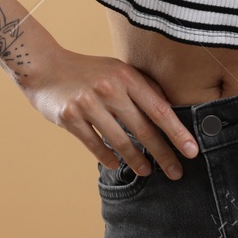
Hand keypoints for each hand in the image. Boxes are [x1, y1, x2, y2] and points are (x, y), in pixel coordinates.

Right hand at [18, 47, 198, 178]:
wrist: (44, 66)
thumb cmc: (88, 71)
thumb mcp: (117, 69)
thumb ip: (141, 87)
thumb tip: (169, 111)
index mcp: (126, 75)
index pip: (159, 109)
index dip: (177, 132)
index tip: (192, 150)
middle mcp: (110, 88)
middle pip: (143, 128)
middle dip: (162, 154)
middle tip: (176, 172)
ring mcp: (89, 103)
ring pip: (119, 140)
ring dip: (136, 160)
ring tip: (147, 172)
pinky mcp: (70, 117)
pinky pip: (94, 143)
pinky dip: (106, 156)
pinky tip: (116, 164)